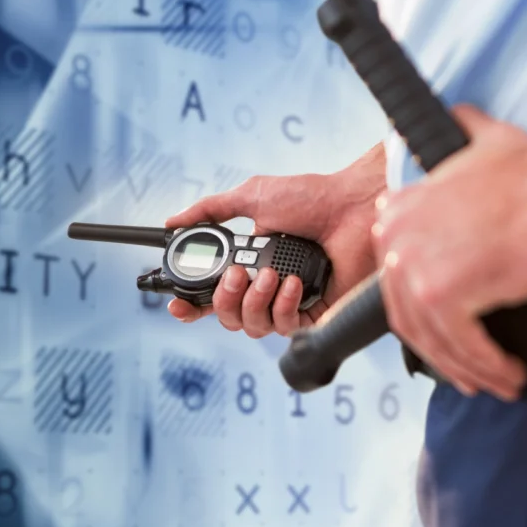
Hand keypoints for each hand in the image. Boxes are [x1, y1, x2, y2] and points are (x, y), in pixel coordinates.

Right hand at [166, 145, 386, 337]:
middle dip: (224, 300)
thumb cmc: (311, 199)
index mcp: (250, 263)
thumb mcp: (252, 197)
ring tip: (271, 274)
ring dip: (254, 301)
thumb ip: (211, 210)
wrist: (353, 206)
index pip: (213, 294)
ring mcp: (290, 302)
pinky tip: (294, 284)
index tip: (178, 305)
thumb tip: (173, 221)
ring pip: (252, 327)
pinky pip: (285, 329)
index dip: (192, 305)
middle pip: (228, 318)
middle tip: (237, 274)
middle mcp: (267, 287)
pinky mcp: (315, 314)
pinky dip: (283, 306)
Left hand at [372, 105, 526, 400]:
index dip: (426, 318)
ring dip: (470, 369)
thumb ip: (464, 135)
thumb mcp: (482, 143)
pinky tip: (509, 375)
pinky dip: (486, 367)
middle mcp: (395, 239)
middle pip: (410, 318)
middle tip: (475, 373)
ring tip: (499, 382)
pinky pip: (462, 346)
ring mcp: (414, 267)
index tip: (452, 338)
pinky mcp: (442, 293)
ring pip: (435, 339)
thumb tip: (463, 117)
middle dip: (445, 354)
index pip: (399, 282)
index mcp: (397, 211)